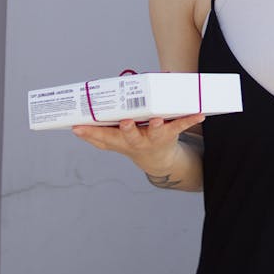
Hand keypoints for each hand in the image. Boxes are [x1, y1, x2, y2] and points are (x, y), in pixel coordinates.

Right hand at [72, 113, 204, 176]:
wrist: (158, 160)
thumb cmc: (132, 142)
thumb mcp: (113, 141)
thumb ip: (95, 135)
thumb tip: (73, 126)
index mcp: (120, 139)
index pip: (102, 136)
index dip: (90, 132)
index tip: (78, 126)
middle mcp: (136, 141)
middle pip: (129, 136)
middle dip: (127, 129)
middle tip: (124, 122)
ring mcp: (154, 138)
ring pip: (155, 132)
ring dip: (156, 126)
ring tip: (156, 120)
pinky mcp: (170, 134)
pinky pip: (180, 125)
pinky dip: (190, 119)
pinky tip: (200, 113)